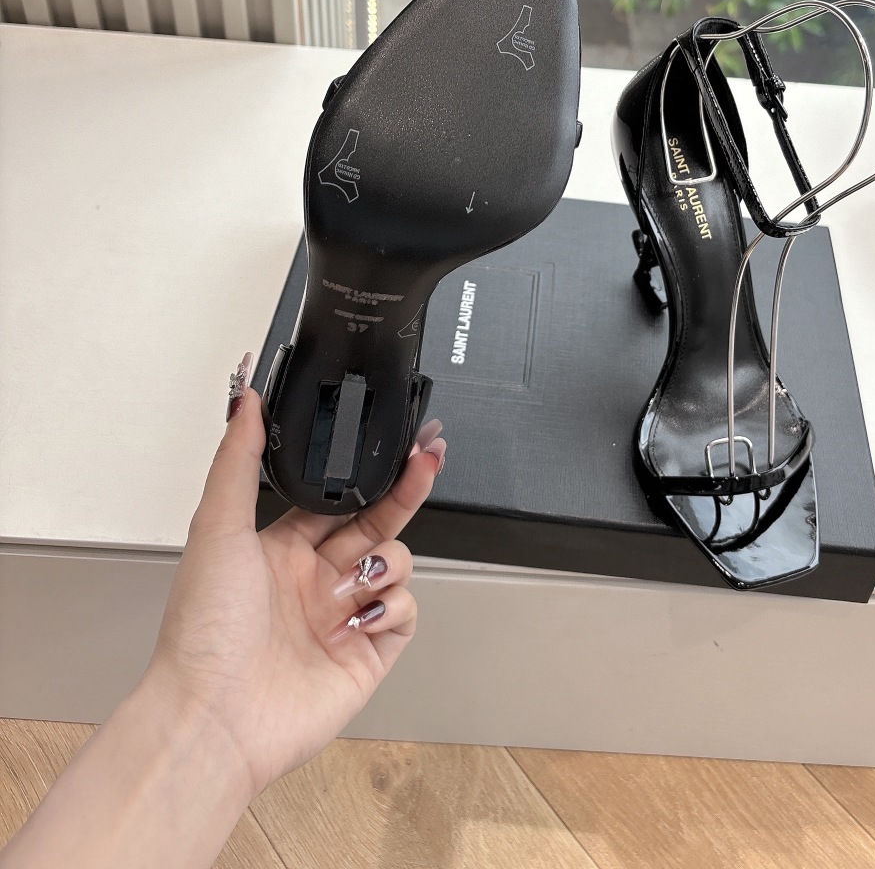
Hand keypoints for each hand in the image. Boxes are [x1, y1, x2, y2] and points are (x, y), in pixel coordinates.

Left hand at [145, 353, 445, 799]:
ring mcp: (342, 616)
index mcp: (279, 547)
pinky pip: (405, 611)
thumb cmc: (204, 631)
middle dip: (404, 489)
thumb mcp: (217, 529)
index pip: (337, 495)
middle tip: (427, 460)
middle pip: (376, 519)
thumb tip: (244, 401)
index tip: (398, 439)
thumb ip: (237, 460)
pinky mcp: (367, 654)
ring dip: (387, 559)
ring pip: (396, 561)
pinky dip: (393, 605)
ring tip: (359, 579)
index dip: (369, 468)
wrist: (215, 718)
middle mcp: (313, 579)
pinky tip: (362, 614)